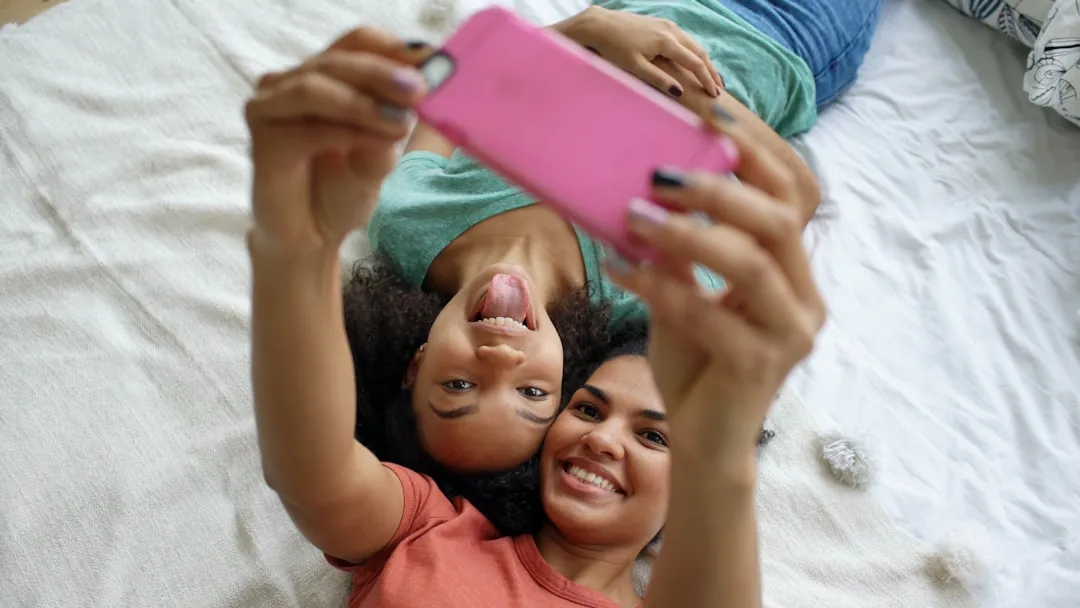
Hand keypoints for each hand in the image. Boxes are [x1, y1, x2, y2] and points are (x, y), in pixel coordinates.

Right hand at [245, 28, 429, 253]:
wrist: (311, 238)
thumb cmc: (342, 190)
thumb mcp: (381, 152)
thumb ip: (393, 120)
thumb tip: (416, 91)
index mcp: (321, 75)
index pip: (355, 42)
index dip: (392, 48)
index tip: (432, 61)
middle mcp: (288, 83)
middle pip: (336, 61)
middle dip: (381, 74)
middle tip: (419, 89)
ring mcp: (269, 109)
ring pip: (315, 88)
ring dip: (363, 103)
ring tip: (401, 121)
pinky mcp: (263, 142)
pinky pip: (307, 130)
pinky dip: (346, 133)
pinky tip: (377, 143)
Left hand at [556, 6, 722, 97]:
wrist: (601, 25)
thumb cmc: (614, 47)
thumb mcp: (635, 67)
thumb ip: (658, 79)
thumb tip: (679, 92)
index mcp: (667, 42)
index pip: (695, 63)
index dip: (706, 80)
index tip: (714, 95)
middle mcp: (671, 30)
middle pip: (699, 52)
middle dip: (711, 71)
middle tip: (719, 89)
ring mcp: (668, 25)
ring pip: (694, 44)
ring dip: (704, 61)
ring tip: (712, 77)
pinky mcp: (662, 24)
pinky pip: (685, 39)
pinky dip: (694, 52)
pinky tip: (695, 61)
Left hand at [606, 128, 825, 454]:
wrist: (704, 442)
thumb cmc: (698, 362)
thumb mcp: (688, 291)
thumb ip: (683, 248)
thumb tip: (648, 184)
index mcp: (795, 269)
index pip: (798, 190)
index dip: (759, 145)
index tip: (708, 109)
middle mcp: (805, 296)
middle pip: (782, 218)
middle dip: (718, 186)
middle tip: (658, 171)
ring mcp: (790, 333)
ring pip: (752, 262)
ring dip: (686, 233)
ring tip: (631, 215)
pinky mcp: (759, 366)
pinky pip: (710, 315)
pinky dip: (659, 286)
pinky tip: (618, 268)